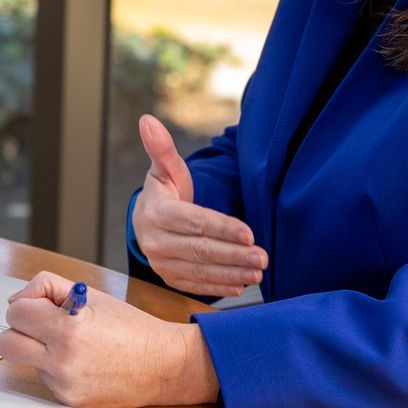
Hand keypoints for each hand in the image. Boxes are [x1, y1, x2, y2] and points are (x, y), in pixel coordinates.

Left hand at [0, 271, 218, 407]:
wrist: (163, 365)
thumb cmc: (130, 327)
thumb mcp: (89, 294)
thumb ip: (48, 288)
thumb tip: (17, 300)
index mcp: (68, 329)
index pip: (16, 312)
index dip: (27, 304)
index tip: (42, 305)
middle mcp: (62, 361)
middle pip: (6, 343)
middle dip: (19, 329)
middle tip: (41, 324)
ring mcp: (64, 385)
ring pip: (26, 360)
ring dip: (39, 349)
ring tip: (71, 343)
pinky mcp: (68, 401)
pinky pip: (45, 378)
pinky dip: (55, 367)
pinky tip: (82, 362)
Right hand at [133, 114, 265, 297]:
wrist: (145, 222)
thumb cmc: (164, 193)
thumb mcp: (164, 170)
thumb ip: (161, 148)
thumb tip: (147, 120)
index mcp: (157, 213)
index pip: (194, 222)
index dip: (222, 228)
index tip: (250, 233)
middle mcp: (155, 241)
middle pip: (200, 250)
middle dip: (233, 254)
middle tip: (262, 257)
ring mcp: (161, 263)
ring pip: (200, 271)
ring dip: (231, 272)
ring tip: (258, 271)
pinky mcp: (169, 278)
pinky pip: (195, 285)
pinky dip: (219, 286)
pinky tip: (241, 284)